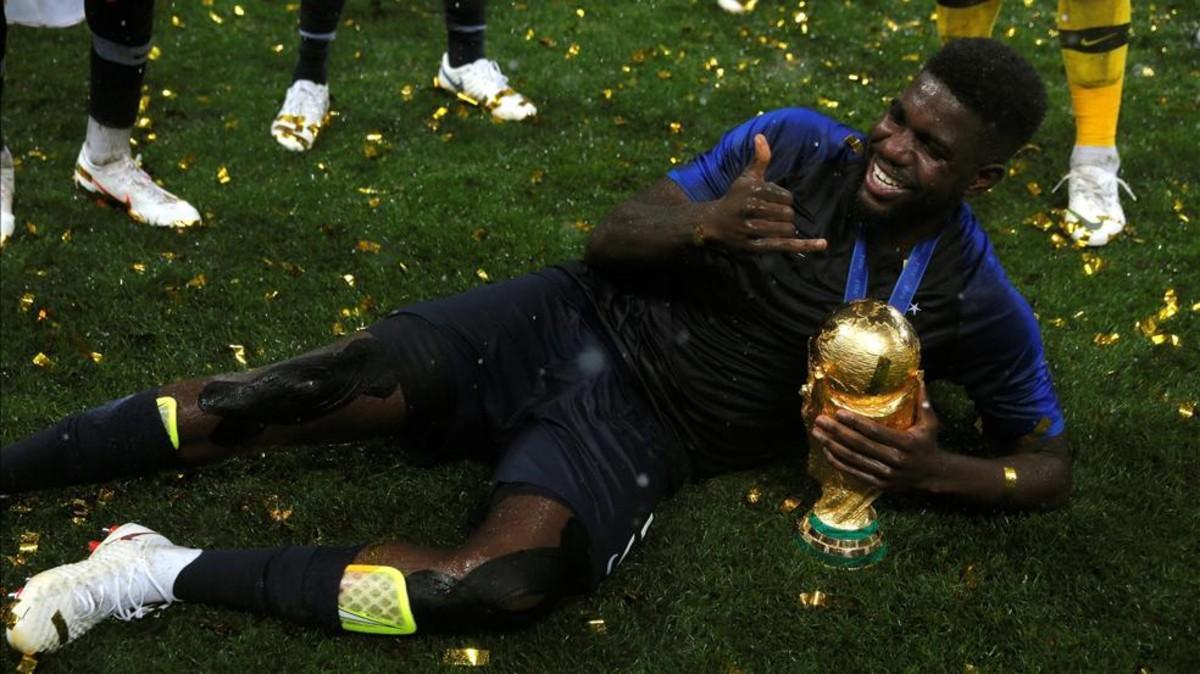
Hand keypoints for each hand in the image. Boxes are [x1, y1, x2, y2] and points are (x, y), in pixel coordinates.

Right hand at [701, 134, 826, 254]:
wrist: (714, 223)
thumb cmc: (735, 198)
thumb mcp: (746, 177)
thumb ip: (759, 159)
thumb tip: (761, 136)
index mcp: (754, 190)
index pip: (788, 197)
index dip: (784, 201)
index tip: (771, 203)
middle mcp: (752, 209)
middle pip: (788, 214)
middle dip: (784, 215)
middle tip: (769, 216)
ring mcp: (752, 229)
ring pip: (787, 229)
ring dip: (785, 229)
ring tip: (771, 227)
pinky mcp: (754, 247)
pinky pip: (785, 245)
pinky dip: (806, 246)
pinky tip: (823, 244)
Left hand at [810, 381, 942, 491]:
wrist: (933, 475)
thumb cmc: (928, 443)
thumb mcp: (930, 423)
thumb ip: (924, 401)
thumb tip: (919, 376)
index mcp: (906, 443)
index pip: (876, 432)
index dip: (856, 422)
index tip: (838, 412)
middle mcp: (895, 460)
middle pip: (860, 445)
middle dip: (837, 432)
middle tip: (820, 420)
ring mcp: (886, 474)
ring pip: (853, 459)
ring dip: (832, 446)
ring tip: (817, 433)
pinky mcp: (879, 484)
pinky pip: (854, 472)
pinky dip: (838, 462)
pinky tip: (826, 451)